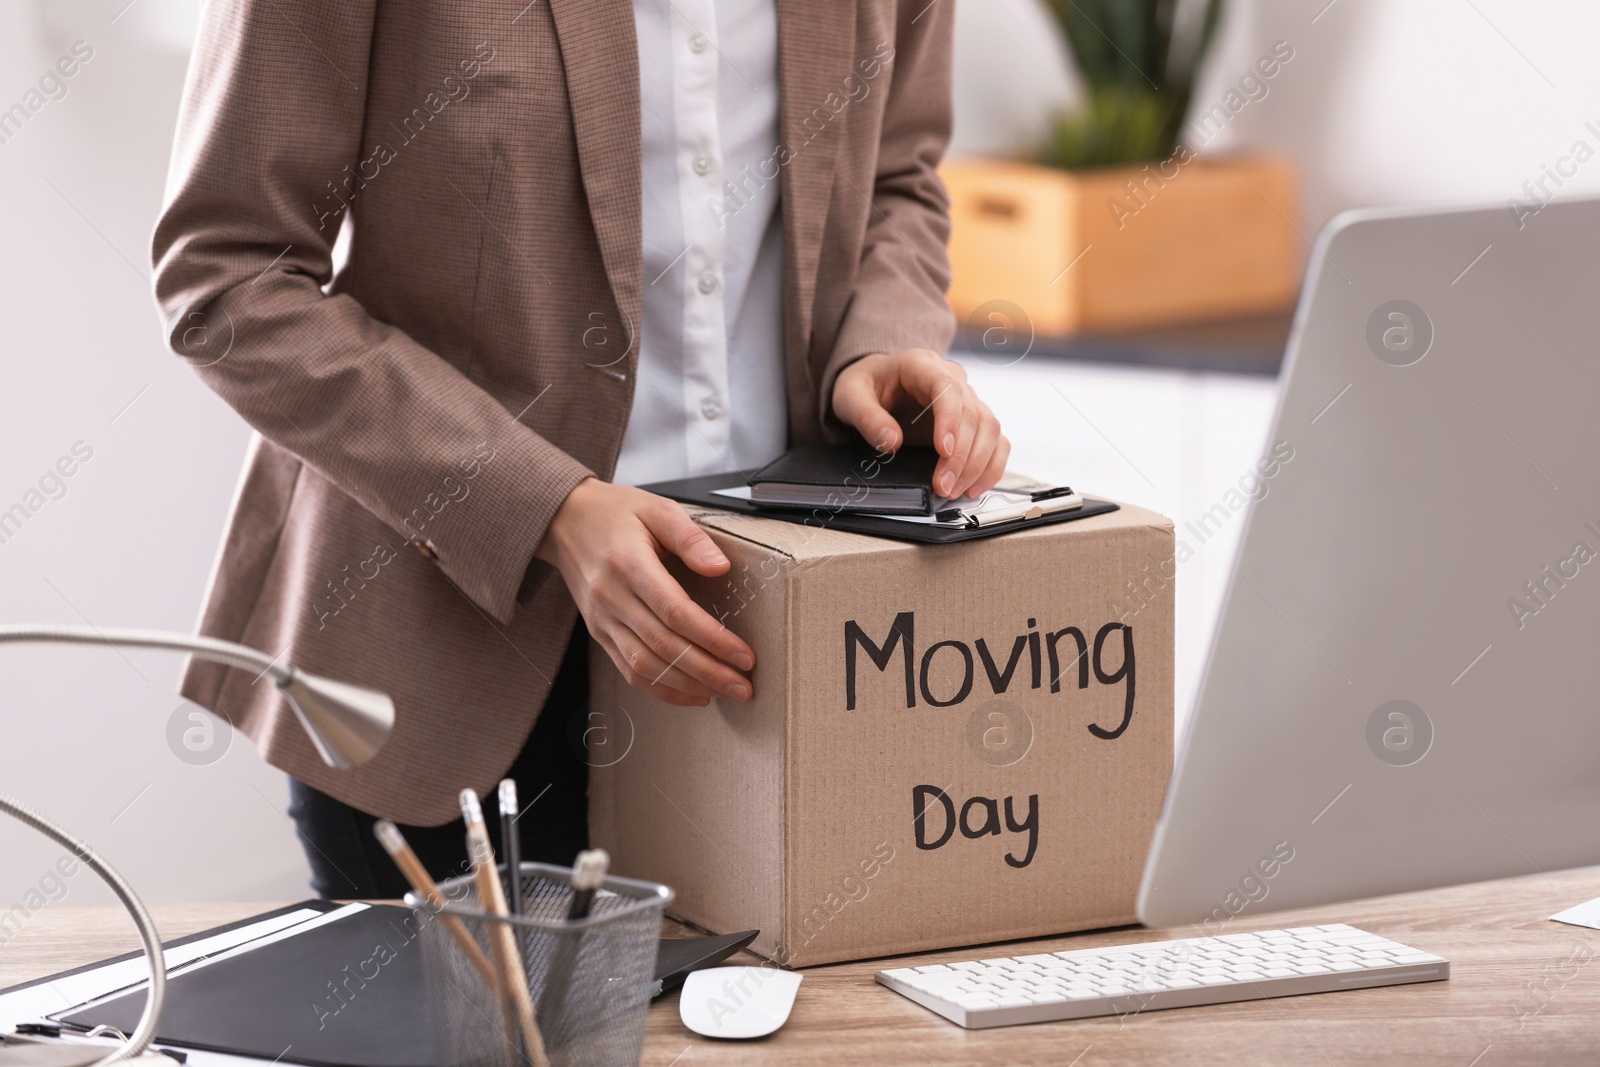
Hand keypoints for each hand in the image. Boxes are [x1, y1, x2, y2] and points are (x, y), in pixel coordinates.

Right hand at [536, 479, 754, 706]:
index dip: (712, 638)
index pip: (675, 611)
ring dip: (688, 685)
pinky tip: (691, 693)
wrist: (564, 520)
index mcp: (628, 563)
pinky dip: (662, 688)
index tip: (743, 655)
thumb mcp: (656, 508)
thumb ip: (691, 537)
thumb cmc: (615, 512)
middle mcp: (612, 597)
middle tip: (744, 687)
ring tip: (725, 692)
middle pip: (664, 646)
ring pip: (646, 666)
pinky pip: (629, 670)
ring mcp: (602, 619)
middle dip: (709, 671)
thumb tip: (721, 567)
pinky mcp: (599, 632)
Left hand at [831, 348, 1009, 499]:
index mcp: (922, 365)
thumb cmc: (865, 386)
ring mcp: (967, 399)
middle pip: (973, 415)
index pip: (948, 389)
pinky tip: (974, 487)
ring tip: (954, 491)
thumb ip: (868, 418)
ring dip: (977, 464)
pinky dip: (991, 466)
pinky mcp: (973, 420)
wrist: (875, 384)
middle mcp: (952, 378)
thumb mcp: (851, 397)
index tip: (943, 451)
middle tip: (943, 486)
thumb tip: (891, 442)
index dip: (950, 421)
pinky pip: (996, 441)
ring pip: (990, 428)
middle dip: (961, 456)